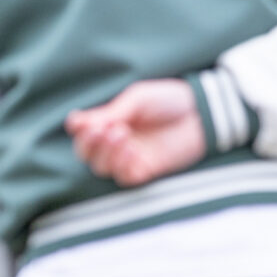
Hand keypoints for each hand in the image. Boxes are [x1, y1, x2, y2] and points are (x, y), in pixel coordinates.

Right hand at [65, 79, 204, 186]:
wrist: (202, 113)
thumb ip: (110, 113)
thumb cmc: (170, 101)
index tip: (79, 124)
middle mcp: (116, 144)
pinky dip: (122, 165)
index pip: (84, 133)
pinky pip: (123, 177)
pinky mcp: (145, 171)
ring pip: (101, 168)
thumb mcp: (137, 100)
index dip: (78, 130)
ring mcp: (129, 159)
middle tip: (100, 130)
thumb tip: (74, 123)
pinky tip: (131, 150)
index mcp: (111, 123)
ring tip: (121, 134)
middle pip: (87, 155)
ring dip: (106, 153)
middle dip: (88, 144)